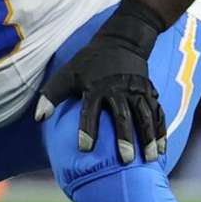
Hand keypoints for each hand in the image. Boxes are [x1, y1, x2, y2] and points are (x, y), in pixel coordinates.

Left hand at [34, 0, 167, 164]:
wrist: (122, 41)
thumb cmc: (89, 63)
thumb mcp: (67, 73)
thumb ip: (52, 95)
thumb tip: (39, 118)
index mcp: (96, 86)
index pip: (90, 110)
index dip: (87, 129)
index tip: (85, 149)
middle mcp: (119, 89)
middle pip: (123, 116)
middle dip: (125, 138)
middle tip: (126, 159)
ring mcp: (137, 91)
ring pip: (145, 116)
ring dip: (149, 137)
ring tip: (149, 159)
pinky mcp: (150, 92)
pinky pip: (158, 113)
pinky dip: (161, 131)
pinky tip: (161, 149)